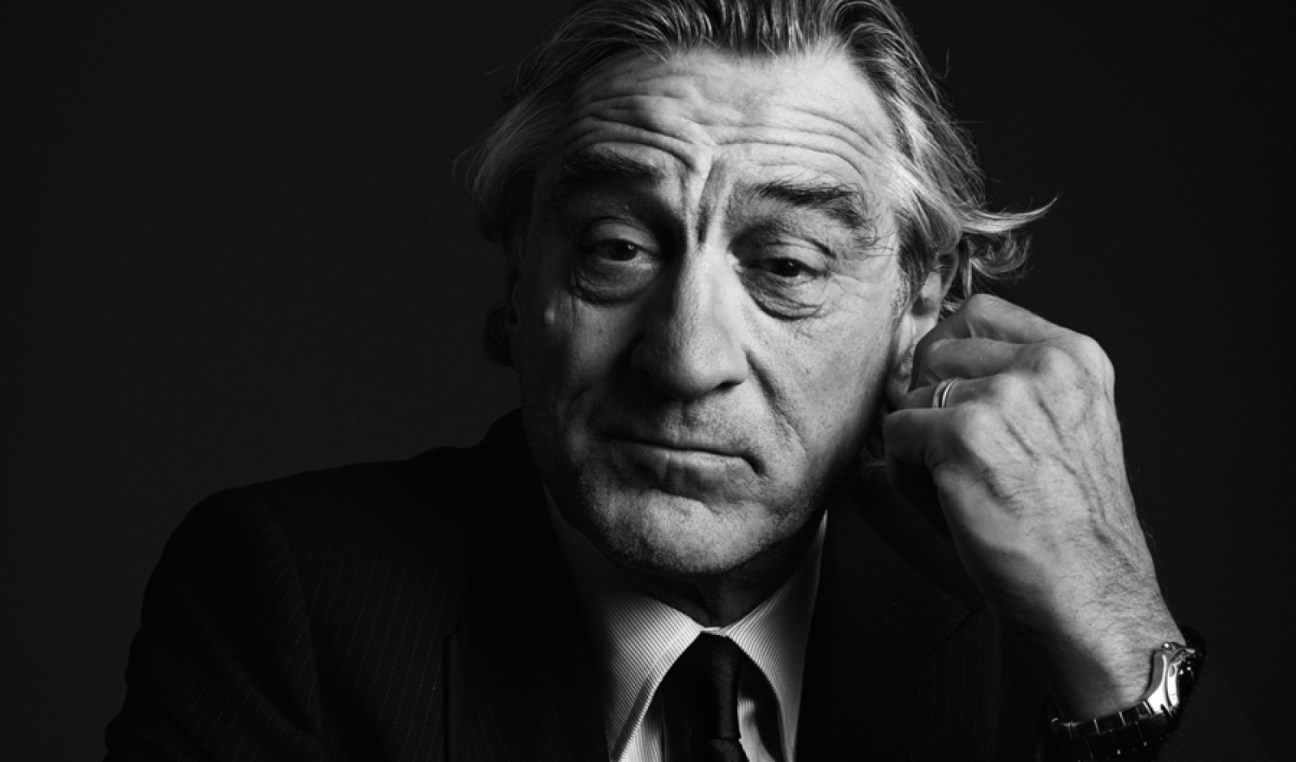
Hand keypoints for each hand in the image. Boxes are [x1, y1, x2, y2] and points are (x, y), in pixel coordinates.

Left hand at [883, 294, 1181, 717]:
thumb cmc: (1068, 524)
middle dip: (928, 398)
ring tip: (960, 482)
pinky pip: (896, 433)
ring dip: (918, 439)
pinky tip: (948, 499)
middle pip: (935, 349)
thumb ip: (1008, 381)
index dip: (947, 354)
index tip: (951, 394)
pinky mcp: (966, 435)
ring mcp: (1006, 397)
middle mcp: (1045, 366)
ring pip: (913, 393)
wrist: (1089, 593)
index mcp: (1076, 357)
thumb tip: (914, 360)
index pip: (978, 313)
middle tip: (956, 454)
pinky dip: (905, 469)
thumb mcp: (1064, 426)